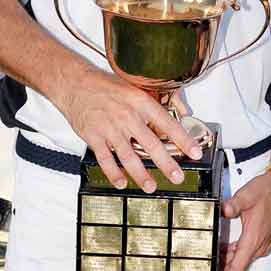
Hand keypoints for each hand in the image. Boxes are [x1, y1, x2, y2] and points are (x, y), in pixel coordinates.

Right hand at [53, 63, 203, 192]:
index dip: (183, 140)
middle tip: (177, 176)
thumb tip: (180, 113)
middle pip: (151, 144)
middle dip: (166, 163)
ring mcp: (110, 128)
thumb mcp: (134, 88)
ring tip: (151, 186)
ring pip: (129, 156)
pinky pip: (106, 159)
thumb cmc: (106, 87)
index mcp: (140, 102)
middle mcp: (127, 116)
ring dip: (141, 174)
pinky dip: (114, 173)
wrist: (75, 84)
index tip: (196, 153)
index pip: (168, 123)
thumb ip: (154, 104)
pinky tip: (122, 182)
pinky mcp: (94, 136)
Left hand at [219, 168, 270, 270]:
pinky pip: (247, 252)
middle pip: (239, 266)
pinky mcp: (263, 239)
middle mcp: (260, 245)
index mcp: (254, 239)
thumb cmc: (268, 191)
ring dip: (229, 262)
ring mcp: (262, 243)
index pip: (239, 267)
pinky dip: (235, 254)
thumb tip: (222, 211)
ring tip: (213, 262)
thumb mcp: (246, 196)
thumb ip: (232, 205)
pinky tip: (225, 249)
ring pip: (243, 260)